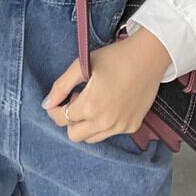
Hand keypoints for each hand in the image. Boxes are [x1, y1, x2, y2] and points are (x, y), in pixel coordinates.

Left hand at [42, 28, 172, 144]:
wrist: (149, 57)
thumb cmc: (115, 57)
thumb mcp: (83, 65)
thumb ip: (61, 85)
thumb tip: (46, 104)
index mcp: (90, 106)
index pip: (61, 119)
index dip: (55, 109)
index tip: (59, 100)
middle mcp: (105, 122)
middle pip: (75, 135)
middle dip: (69, 120)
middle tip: (77, 100)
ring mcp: (120, 127)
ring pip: (92, 138)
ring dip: (86, 124)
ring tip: (94, 101)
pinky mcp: (132, 126)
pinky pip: (111, 132)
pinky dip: (104, 123)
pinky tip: (110, 103)